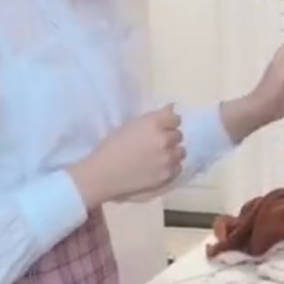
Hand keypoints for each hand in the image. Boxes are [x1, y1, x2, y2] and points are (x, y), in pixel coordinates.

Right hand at [70, 105, 185, 207]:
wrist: (102, 175)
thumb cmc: (110, 148)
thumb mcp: (130, 126)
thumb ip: (153, 118)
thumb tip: (172, 108)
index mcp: (153, 123)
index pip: (175, 118)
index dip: (169, 123)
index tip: (162, 127)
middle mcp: (164, 139)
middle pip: (179, 135)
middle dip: (170, 138)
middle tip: (156, 144)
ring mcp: (167, 159)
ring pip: (181, 152)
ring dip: (172, 153)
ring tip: (158, 158)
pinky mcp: (167, 176)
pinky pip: (178, 168)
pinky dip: (171, 167)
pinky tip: (157, 169)